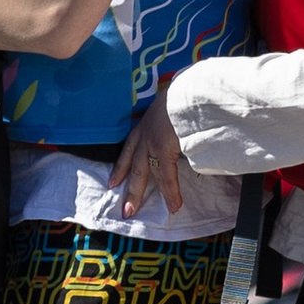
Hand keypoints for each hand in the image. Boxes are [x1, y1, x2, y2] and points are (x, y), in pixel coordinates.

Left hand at [114, 93, 185, 219]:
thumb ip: (171, 125)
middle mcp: (145, 133)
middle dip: (128, 189)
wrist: (191, 91)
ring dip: (139, 194)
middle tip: (124, 210)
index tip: (112, 182)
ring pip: (144, 174)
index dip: (120, 167)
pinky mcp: (162, 148)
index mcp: (146, 124)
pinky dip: (171, 193)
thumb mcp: (172, 111)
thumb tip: (181, 137)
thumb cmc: (187, 98)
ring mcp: (152, 141)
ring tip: (136, 213)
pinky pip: (167, 176)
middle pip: (133, 166)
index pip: (128, 149)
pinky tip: (175, 206)